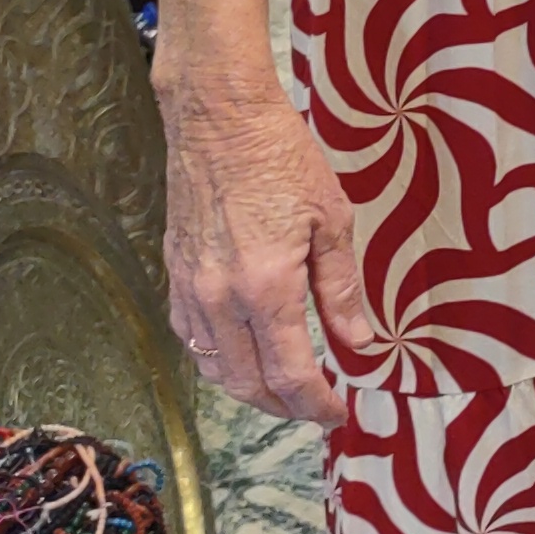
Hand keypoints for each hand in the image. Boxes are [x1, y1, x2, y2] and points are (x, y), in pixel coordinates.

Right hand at [158, 77, 382, 428]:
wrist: (219, 119)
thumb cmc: (282, 159)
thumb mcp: (332, 221)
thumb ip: (342, 290)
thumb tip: (360, 343)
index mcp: (264, 287)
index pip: (289, 374)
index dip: (316, 404)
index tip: (337, 414)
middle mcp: (219, 299)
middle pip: (248, 384)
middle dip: (284, 407)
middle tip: (316, 407)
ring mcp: (190, 289)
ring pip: (215, 369)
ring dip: (250, 389)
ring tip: (286, 388)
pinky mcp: (174, 276)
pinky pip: (192, 339)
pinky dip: (219, 360)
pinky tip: (246, 353)